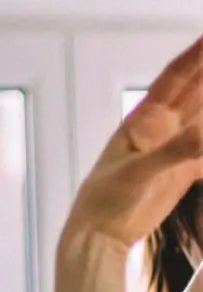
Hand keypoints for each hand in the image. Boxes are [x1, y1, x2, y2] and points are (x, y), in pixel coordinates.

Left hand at [61, 37, 202, 254]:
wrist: (98, 236)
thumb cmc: (105, 201)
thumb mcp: (138, 173)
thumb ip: (173, 152)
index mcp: (142, 121)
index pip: (174, 79)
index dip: (196, 55)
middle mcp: (158, 130)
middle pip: (195, 92)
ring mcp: (171, 150)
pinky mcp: (180, 173)